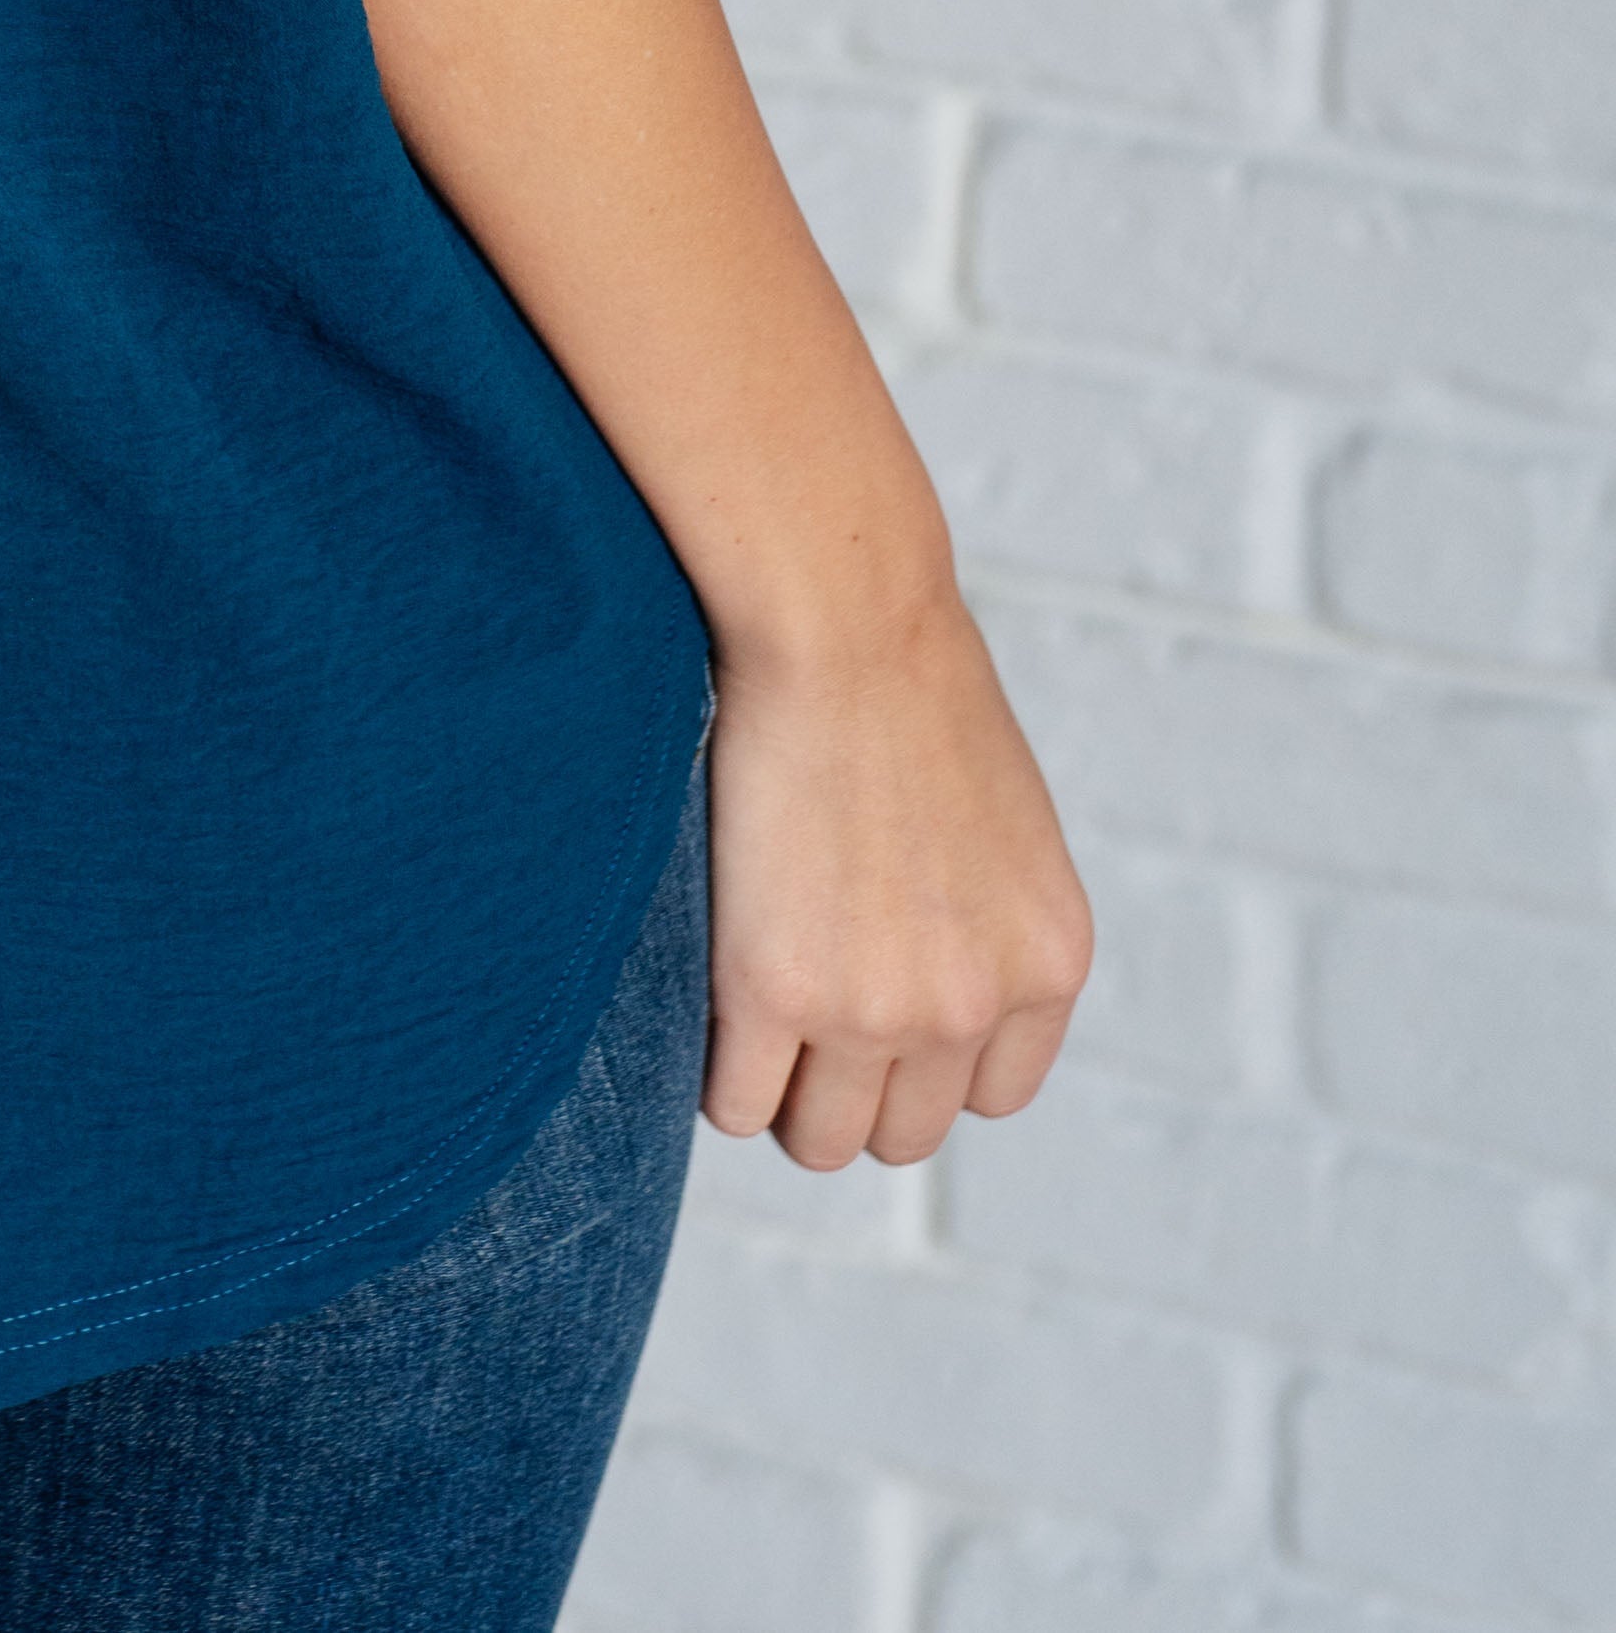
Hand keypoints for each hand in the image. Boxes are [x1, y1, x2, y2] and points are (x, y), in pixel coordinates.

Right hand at [702, 587, 1093, 1170]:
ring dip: (781, 1093)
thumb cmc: (905, 683)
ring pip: (820, 1139)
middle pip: (904, 1135)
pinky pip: (737, 1101)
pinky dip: (717, 1071)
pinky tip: (708, 999)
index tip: (874, 1008)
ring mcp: (876, 1010)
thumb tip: (916, 994)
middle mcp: (974, 1006)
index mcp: (1049, 963)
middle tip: (797, 1008)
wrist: (838, 617)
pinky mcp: (774, 991)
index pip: (992, 1097)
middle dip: (850, 1086)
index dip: (925, 1061)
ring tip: (749, 1014)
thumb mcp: (1002, 820)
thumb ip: (982, 922)